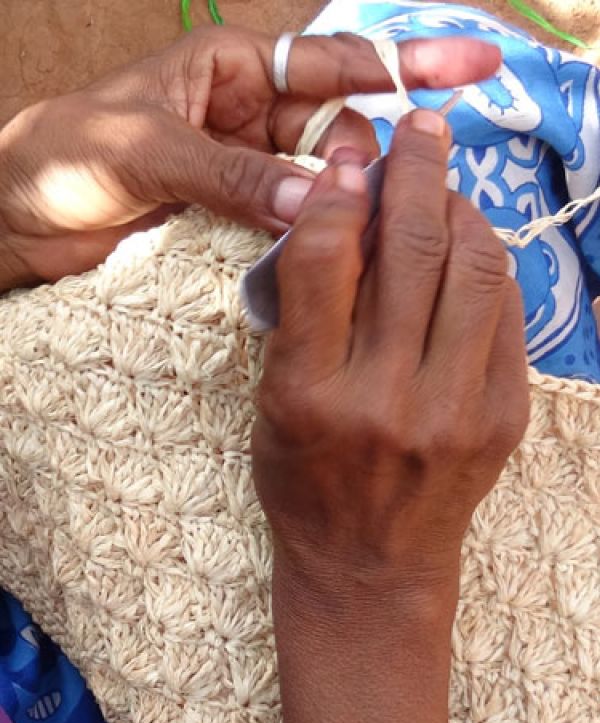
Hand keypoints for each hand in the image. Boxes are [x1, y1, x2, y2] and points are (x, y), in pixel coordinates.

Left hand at [0, 25, 499, 286]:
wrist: (15, 221)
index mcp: (231, 71)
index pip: (331, 62)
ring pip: (321, 189)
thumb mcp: (148, 150)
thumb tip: (318, 202)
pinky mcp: (234, 226)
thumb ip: (233, 173)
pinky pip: (291, 231)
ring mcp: (245, 177)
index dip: (404, 62)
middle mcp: (248, 119)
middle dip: (365, 162)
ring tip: (360, 237)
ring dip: (343, 210)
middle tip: (373, 201)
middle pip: (339, 134)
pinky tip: (331, 263)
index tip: (473, 68)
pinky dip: (312, 246)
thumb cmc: (65, 155)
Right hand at [252, 111, 528, 722]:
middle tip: (419, 131)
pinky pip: (506, 313)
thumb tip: (349, 215)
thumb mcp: (273, 403)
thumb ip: (305, 315)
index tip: (350, 155)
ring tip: (448, 185)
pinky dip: (489, 265)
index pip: (327, 260)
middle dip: (416, 171)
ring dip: (462, 209)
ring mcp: (453, 410)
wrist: (370, 567)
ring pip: (473, 269)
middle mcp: (384, 399)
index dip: (340, 190)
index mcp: (308, 394)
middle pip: (411, 251)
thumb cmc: (306, 484)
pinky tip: (471, 247)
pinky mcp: (502, 419)